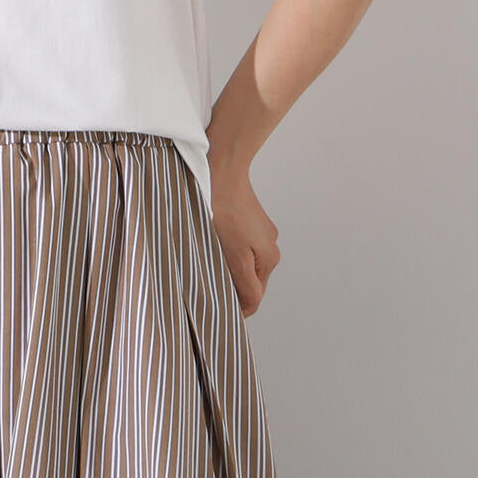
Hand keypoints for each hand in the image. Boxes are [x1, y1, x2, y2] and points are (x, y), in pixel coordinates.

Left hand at [206, 161, 280, 317]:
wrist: (221, 169)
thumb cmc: (224, 211)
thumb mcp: (235, 256)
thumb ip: (245, 285)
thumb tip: (250, 307)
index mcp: (270, 258)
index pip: (254, 296)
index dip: (235, 305)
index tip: (213, 304)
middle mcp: (270, 245)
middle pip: (249, 278)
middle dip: (230, 282)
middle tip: (206, 278)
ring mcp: (259, 229)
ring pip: (242, 259)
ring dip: (227, 263)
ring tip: (206, 255)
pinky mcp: (248, 216)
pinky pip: (238, 242)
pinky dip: (226, 246)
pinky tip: (211, 238)